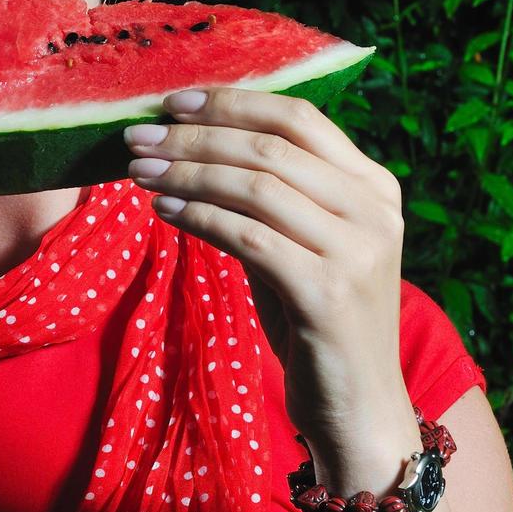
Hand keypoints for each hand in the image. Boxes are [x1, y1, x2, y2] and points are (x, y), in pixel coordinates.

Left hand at [124, 88, 416, 467]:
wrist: (359, 409)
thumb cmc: (317, 321)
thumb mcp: (301, 244)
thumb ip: (269, 195)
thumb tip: (189, 143)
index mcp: (373, 186)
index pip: (298, 117)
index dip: (232, 103)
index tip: (173, 103)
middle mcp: (374, 210)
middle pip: (270, 147)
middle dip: (195, 136)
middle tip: (138, 136)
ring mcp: (357, 251)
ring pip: (256, 186)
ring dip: (187, 172)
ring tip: (138, 171)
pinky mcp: (329, 294)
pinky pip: (248, 237)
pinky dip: (199, 216)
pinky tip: (164, 210)